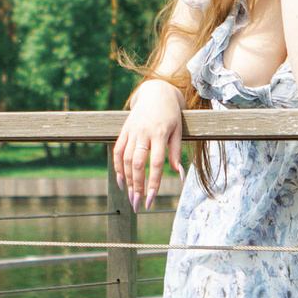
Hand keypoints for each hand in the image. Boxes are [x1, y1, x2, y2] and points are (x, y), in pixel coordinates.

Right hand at [112, 79, 184, 209]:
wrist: (157, 92)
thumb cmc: (172, 115)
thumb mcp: (179, 132)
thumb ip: (176, 154)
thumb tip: (180, 176)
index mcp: (160, 133)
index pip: (155, 163)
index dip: (153, 183)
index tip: (151, 200)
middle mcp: (143, 133)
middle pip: (137, 163)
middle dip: (137, 186)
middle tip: (137, 204)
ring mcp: (132, 131)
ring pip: (125, 159)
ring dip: (127, 180)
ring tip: (131, 197)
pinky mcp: (124, 130)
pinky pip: (117, 151)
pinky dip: (117, 167)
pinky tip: (121, 182)